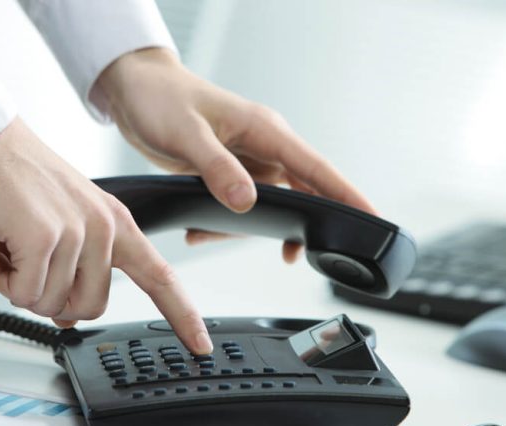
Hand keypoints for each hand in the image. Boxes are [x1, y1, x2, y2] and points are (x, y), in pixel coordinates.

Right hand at [0, 117, 212, 353]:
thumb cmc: (18, 178)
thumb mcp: (65, 222)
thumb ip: (76, 269)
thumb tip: (67, 318)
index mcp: (117, 224)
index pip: (161, 277)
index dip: (183, 315)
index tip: (200, 344)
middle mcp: (104, 228)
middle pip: (90, 308)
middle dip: (53, 301)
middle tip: (29, 269)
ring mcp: (77, 231)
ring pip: (52, 304)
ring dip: (21, 287)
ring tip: (11, 249)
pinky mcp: (43, 235)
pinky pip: (23, 292)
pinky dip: (2, 280)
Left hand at [95, 48, 375, 262]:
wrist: (135, 91)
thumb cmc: (161, 99)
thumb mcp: (186, 135)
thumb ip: (217, 168)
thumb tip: (247, 202)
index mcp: (264, 130)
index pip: (315, 167)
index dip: (345, 195)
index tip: (371, 218)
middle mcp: (263, 146)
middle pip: (302, 191)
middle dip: (301, 223)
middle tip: (302, 253)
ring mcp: (248, 161)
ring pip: (269, 205)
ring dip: (247, 228)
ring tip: (209, 234)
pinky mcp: (230, 172)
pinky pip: (242, 206)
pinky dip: (225, 223)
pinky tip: (200, 230)